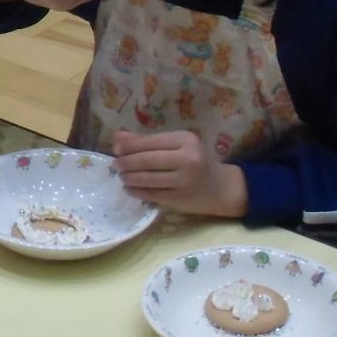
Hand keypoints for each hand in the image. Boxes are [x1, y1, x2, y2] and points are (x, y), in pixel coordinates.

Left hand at [113, 129, 247, 216]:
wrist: (219, 188)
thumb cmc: (195, 161)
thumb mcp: (177, 146)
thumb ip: (148, 141)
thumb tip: (118, 137)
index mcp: (186, 140)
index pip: (151, 142)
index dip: (130, 145)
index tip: (116, 148)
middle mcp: (188, 159)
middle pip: (148, 160)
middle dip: (127, 162)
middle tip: (116, 164)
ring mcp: (184, 180)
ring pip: (148, 179)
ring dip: (130, 178)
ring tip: (121, 176)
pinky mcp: (180, 198)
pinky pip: (152, 194)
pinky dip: (137, 192)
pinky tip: (129, 189)